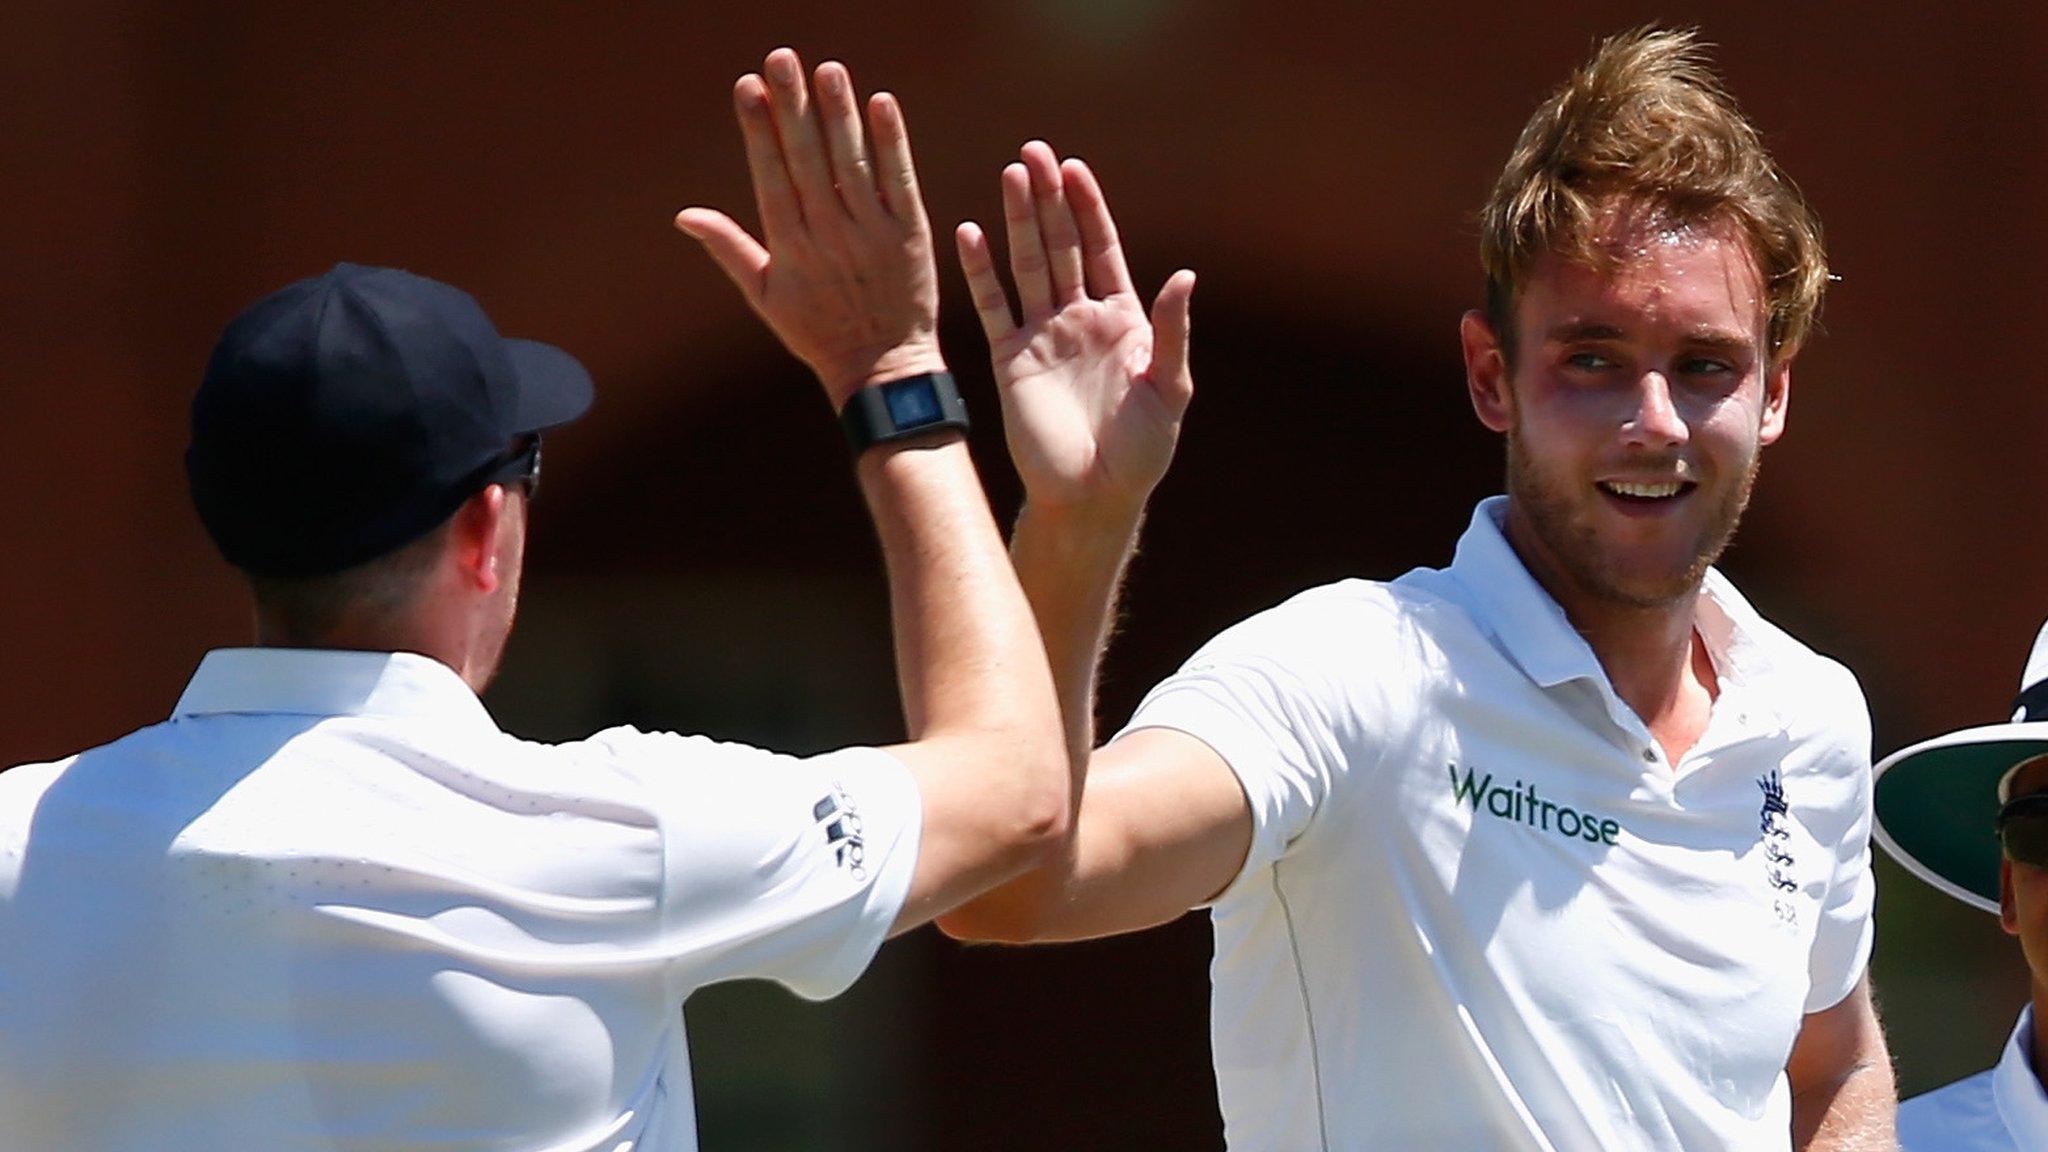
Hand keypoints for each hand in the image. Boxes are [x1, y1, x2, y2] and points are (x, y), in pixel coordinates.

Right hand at [675, 48, 943, 408]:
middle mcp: (829, 235)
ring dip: (840, 114)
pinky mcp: (910, 234)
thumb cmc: (819, 333)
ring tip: (828, 70)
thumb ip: (728, 248)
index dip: (759, 131)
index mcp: (791, 247)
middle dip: (794, 107)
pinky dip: (892, 142)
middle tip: (783, 59)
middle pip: (808, 160)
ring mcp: (871, 233)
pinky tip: (882, 103)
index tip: (748, 87)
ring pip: (853, 164)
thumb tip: (684, 215)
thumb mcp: (765, 296)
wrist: (884, 369)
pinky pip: (899, 181)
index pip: (771, 176)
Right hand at [957, 142, 1193, 515]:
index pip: (1101, 249)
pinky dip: (980, 272)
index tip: (1075, 168)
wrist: (1091, 498)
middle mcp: (1079, 319)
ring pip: (1027, 266)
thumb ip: (1172, 332)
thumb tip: (1184, 276)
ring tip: (1010, 175)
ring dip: (1018, 221)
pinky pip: (992, 307)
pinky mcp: (1010, 361)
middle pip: (1061, 246)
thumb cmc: (1141, 451)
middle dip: (1050, 199)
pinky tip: (969, 233)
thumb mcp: (1169, 388)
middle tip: (1034, 152)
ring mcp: (1042, 336)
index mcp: (1122, 320)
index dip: (1089, 209)